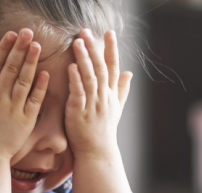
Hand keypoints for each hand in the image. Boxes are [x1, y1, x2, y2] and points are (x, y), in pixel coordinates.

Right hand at [0, 29, 49, 160]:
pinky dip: (40, 86)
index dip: (3, 48)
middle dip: (19, 48)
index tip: (11, 35)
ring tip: (37, 46)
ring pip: (23, 80)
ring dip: (31, 61)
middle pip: (10, 68)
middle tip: (28, 33)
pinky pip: (34, 99)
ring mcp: (12, 108)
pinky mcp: (25, 120)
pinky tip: (45, 73)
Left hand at [65, 29, 133, 158]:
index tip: (109, 32)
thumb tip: (130, 72)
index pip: (113, 67)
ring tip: (77, 42)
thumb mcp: (116, 108)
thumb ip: (122, 89)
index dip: (111, 49)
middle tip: (86, 31)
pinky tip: (71, 67)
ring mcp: (93, 104)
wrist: (97, 152)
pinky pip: (79, 93)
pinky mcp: (79, 112)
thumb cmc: (104, 130)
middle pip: (101, 68)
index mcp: (111, 94)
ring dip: (84, 59)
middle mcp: (104, 97)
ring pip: (90, 77)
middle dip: (94, 48)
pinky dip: (75, 80)